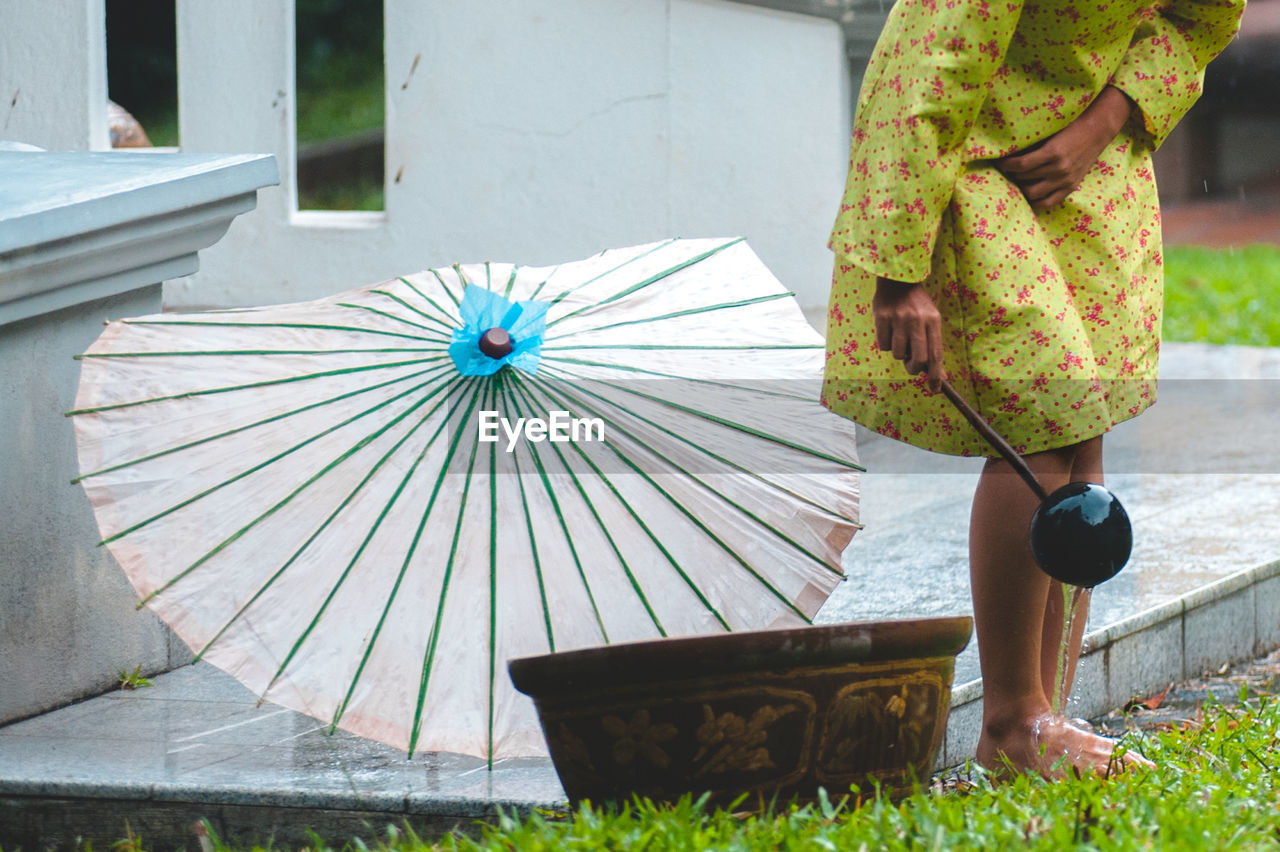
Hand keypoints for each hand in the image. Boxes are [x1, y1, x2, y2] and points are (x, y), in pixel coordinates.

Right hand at [873, 278, 946, 391]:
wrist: (897, 280)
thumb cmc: (917, 305)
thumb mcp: (931, 321)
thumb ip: (934, 347)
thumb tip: (941, 376)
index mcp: (933, 320)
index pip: (936, 354)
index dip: (936, 375)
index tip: (935, 390)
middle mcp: (917, 320)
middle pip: (918, 359)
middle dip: (914, 368)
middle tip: (910, 364)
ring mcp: (899, 318)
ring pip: (898, 354)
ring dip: (898, 353)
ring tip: (899, 337)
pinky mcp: (882, 317)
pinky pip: (884, 345)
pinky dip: (886, 344)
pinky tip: (889, 330)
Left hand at [994, 86, 1133, 209]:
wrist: (1097, 131)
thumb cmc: (1070, 127)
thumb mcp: (1050, 133)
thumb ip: (1033, 145)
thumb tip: (1009, 152)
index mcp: (1052, 152)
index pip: (1021, 164)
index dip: (1006, 165)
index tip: (1000, 162)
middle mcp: (1059, 169)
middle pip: (1024, 179)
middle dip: (1011, 175)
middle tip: (1006, 171)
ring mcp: (1065, 180)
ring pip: (1032, 193)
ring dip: (1021, 187)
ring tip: (1017, 180)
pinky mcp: (1070, 187)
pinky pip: (1048, 203)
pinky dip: (1035, 201)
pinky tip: (1028, 195)